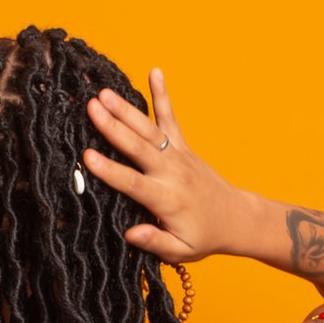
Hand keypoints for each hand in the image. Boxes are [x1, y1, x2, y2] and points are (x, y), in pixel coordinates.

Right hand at [81, 68, 247, 262]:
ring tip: (103, 93)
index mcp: (166, 200)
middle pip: (139, 147)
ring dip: (127, 109)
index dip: (110, 170)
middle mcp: (171, 173)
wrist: (236, 219)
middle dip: (114, 127)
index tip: (87, 156)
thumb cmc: (203, 237)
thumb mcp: (180, 251)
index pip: (134, 183)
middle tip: (92, 107)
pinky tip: (154, 71)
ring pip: (150, 130)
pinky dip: (162, 95)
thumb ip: (155, 242)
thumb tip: (131, 233)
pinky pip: (171, 118)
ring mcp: (178, 156)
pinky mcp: (183, 147)